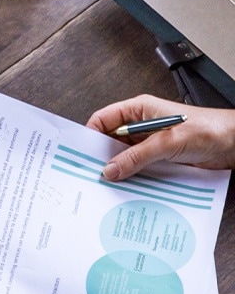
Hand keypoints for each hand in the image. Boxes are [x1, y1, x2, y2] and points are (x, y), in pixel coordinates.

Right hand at [87, 94, 234, 179]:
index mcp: (139, 109)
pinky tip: (130, 184)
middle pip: (111, 140)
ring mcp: (150, 141)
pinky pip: (138, 166)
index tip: (84, 154)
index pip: (103, 119)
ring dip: (120, 168)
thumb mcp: (167, 142)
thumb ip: (137, 156)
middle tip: (95, 172)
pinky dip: (133, 175)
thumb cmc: (209, 129)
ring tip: (112, 181)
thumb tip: (111, 169)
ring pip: (124, 155)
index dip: (91, 135)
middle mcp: (142, 124)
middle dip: (104, 156)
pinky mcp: (159, 156)